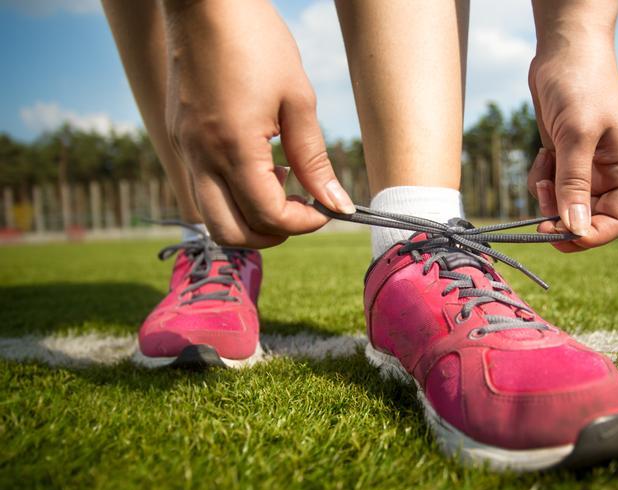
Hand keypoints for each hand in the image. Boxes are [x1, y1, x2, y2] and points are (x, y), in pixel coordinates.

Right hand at [163, 0, 353, 247]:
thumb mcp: (297, 99)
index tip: (326, 208)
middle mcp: (200, 157)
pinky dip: (232, 196)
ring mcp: (184, 150)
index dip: (304, 222)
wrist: (204, 2)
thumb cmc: (256, 41)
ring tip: (280, 183)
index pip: (268, 216)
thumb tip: (335, 203)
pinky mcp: (178, 140)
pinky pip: (202, 189)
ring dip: (249, 218)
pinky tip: (258, 165)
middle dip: (272, 235)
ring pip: (211, 217)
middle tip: (302, 210)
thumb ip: (314, 160)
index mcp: (233, 148)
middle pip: (231, 234)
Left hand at [526, 24, 617, 251]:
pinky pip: (549, 184)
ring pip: (563, 202)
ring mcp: (582, 164)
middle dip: (562, 216)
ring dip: (548, 195)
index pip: (616, 221)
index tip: (560, 234)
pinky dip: (540, 178)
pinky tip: (541, 155)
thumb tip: (575, 227)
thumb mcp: (578, 134)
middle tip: (540, 209)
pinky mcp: (562, 155)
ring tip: (543, 166)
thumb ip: (574, 182)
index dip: (591, 235)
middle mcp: (606, 172)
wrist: (564, 49)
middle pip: (585, 216)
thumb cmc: (581, 84)